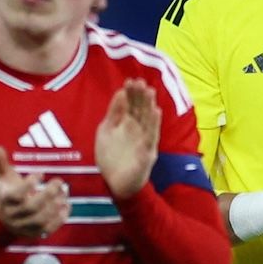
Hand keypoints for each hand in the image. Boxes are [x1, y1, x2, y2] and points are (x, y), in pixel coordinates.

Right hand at [0, 146, 68, 237]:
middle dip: (48, 194)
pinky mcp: (35, 234)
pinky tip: (66, 205)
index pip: (16, 195)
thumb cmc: (7, 192)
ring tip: (64, 193)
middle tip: (59, 182)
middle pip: (31, 208)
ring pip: (41, 219)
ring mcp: (23, 227)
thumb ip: (1, 163)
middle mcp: (12, 216)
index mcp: (4, 200)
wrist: (5, 218)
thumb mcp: (2, 178)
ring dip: (55, 205)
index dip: (29, 184)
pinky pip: (49, 229)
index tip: (41, 173)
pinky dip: (60, 218)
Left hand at [93, 78, 160, 199]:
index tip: (131, 80)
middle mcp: (137, 131)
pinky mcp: (147, 153)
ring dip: (149, 106)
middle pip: (140, 110)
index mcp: (127, 125)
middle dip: (140, 96)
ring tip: (150, 91)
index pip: (131, 105)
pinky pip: (151, 137)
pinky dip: (154, 124)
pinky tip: (156, 112)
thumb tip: (119, 93)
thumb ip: (113, 113)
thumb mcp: (106, 131)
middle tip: (140, 81)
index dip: (131, 93)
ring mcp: (143, 141)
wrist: (115, 183)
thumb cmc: (111, 158)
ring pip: (148, 120)